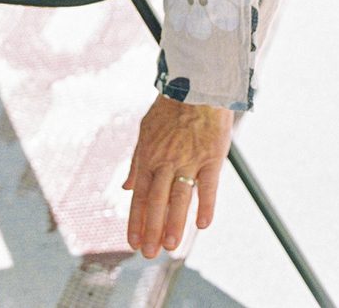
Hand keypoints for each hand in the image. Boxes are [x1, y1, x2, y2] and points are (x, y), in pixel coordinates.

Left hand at [123, 94, 233, 258]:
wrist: (195, 85)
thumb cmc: (169, 109)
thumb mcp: (145, 132)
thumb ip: (137, 162)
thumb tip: (126, 188)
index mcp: (149, 155)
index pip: (140, 194)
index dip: (136, 219)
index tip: (133, 242)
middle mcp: (167, 160)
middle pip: (158, 200)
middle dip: (153, 229)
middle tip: (149, 253)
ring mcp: (190, 159)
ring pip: (180, 196)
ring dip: (175, 223)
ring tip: (171, 247)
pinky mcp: (212, 156)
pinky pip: (209, 185)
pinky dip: (206, 205)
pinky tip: (202, 225)